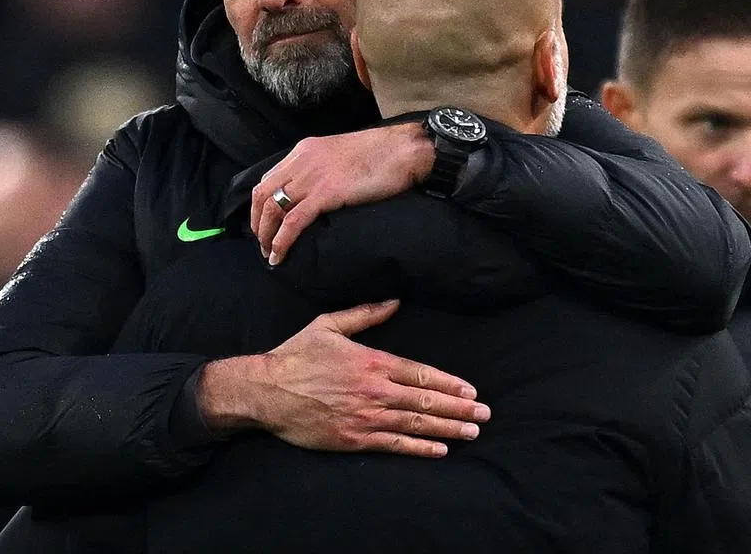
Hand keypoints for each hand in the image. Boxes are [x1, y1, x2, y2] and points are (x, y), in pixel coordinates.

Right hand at [197, 300, 489, 457]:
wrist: (266, 390)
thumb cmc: (296, 355)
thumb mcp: (328, 325)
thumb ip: (364, 314)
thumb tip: (394, 300)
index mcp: (371, 361)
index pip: (420, 375)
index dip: (449, 384)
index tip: (471, 390)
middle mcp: (373, 390)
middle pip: (425, 402)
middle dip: (458, 408)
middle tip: (484, 414)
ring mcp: (365, 417)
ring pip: (415, 425)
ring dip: (447, 429)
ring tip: (472, 431)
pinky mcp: (353, 439)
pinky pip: (394, 445)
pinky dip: (419, 448)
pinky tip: (440, 450)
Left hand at [251, 124, 433, 264]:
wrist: (403, 150)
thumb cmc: (382, 154)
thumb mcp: (341, 155)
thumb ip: (324, 169)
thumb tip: (318, 193)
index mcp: (305, 150)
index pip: (269, 177)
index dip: (262, 204)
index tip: (265, 223)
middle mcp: (302, 161)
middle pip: (263, 194)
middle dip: (258, 222)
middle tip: (263, 244)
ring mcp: (312, 177)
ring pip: (273, 208)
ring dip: (266, 235)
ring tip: (269, 254)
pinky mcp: (326, 193)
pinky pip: (293, 221)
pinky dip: (282, 241)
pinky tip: (279, 255)